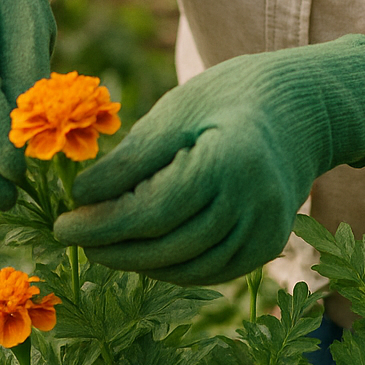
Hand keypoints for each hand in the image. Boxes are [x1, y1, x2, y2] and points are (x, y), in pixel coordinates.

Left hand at [53, 34, 364, 284]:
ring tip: (100, 244)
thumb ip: (133, 158)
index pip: (151, 211)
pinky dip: (172, 266)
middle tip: (71, 235)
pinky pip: (210, 269)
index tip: (60, 222)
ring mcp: (266, 231)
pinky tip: (143, 251)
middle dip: (111, 245)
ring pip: (185, 267)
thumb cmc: (232, 95)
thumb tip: (82, 198)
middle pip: (165, 246)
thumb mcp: (178, 110)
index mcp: (229, 162)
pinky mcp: (268, 245)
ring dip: (137, 262)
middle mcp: (253, 204)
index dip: (101, 223)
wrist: (303, 105)